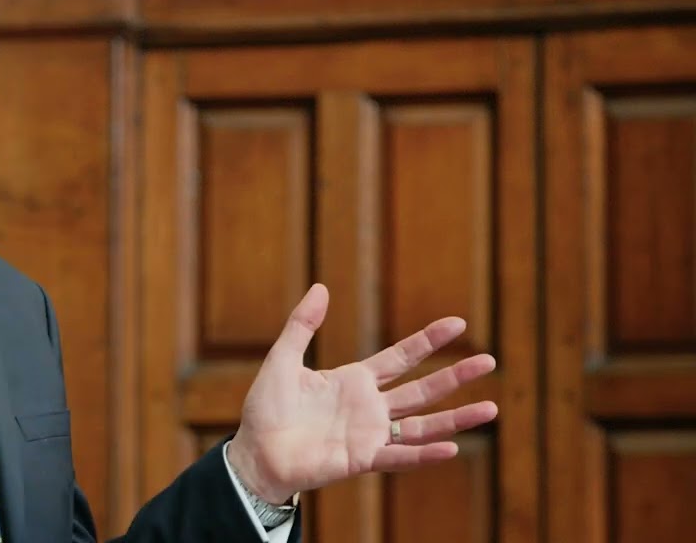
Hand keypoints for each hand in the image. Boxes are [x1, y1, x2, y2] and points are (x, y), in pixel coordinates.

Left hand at [227, 283, 497, 503]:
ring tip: (492, 408)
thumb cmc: (266, 408)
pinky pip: (400, 456)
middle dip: (456, 375)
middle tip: (490, 360)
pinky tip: (452, 447)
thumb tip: (321, 287)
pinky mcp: (362, 459)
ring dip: (457, 418)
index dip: (429, 341)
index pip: (401, 357)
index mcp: (354, 381)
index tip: (458, 324)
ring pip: (423, 424)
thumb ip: (302, 325)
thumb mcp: (283, 357)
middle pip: (423, 389)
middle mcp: (370, 407)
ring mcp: (370, 435)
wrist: (254, 451)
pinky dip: (425, 454)